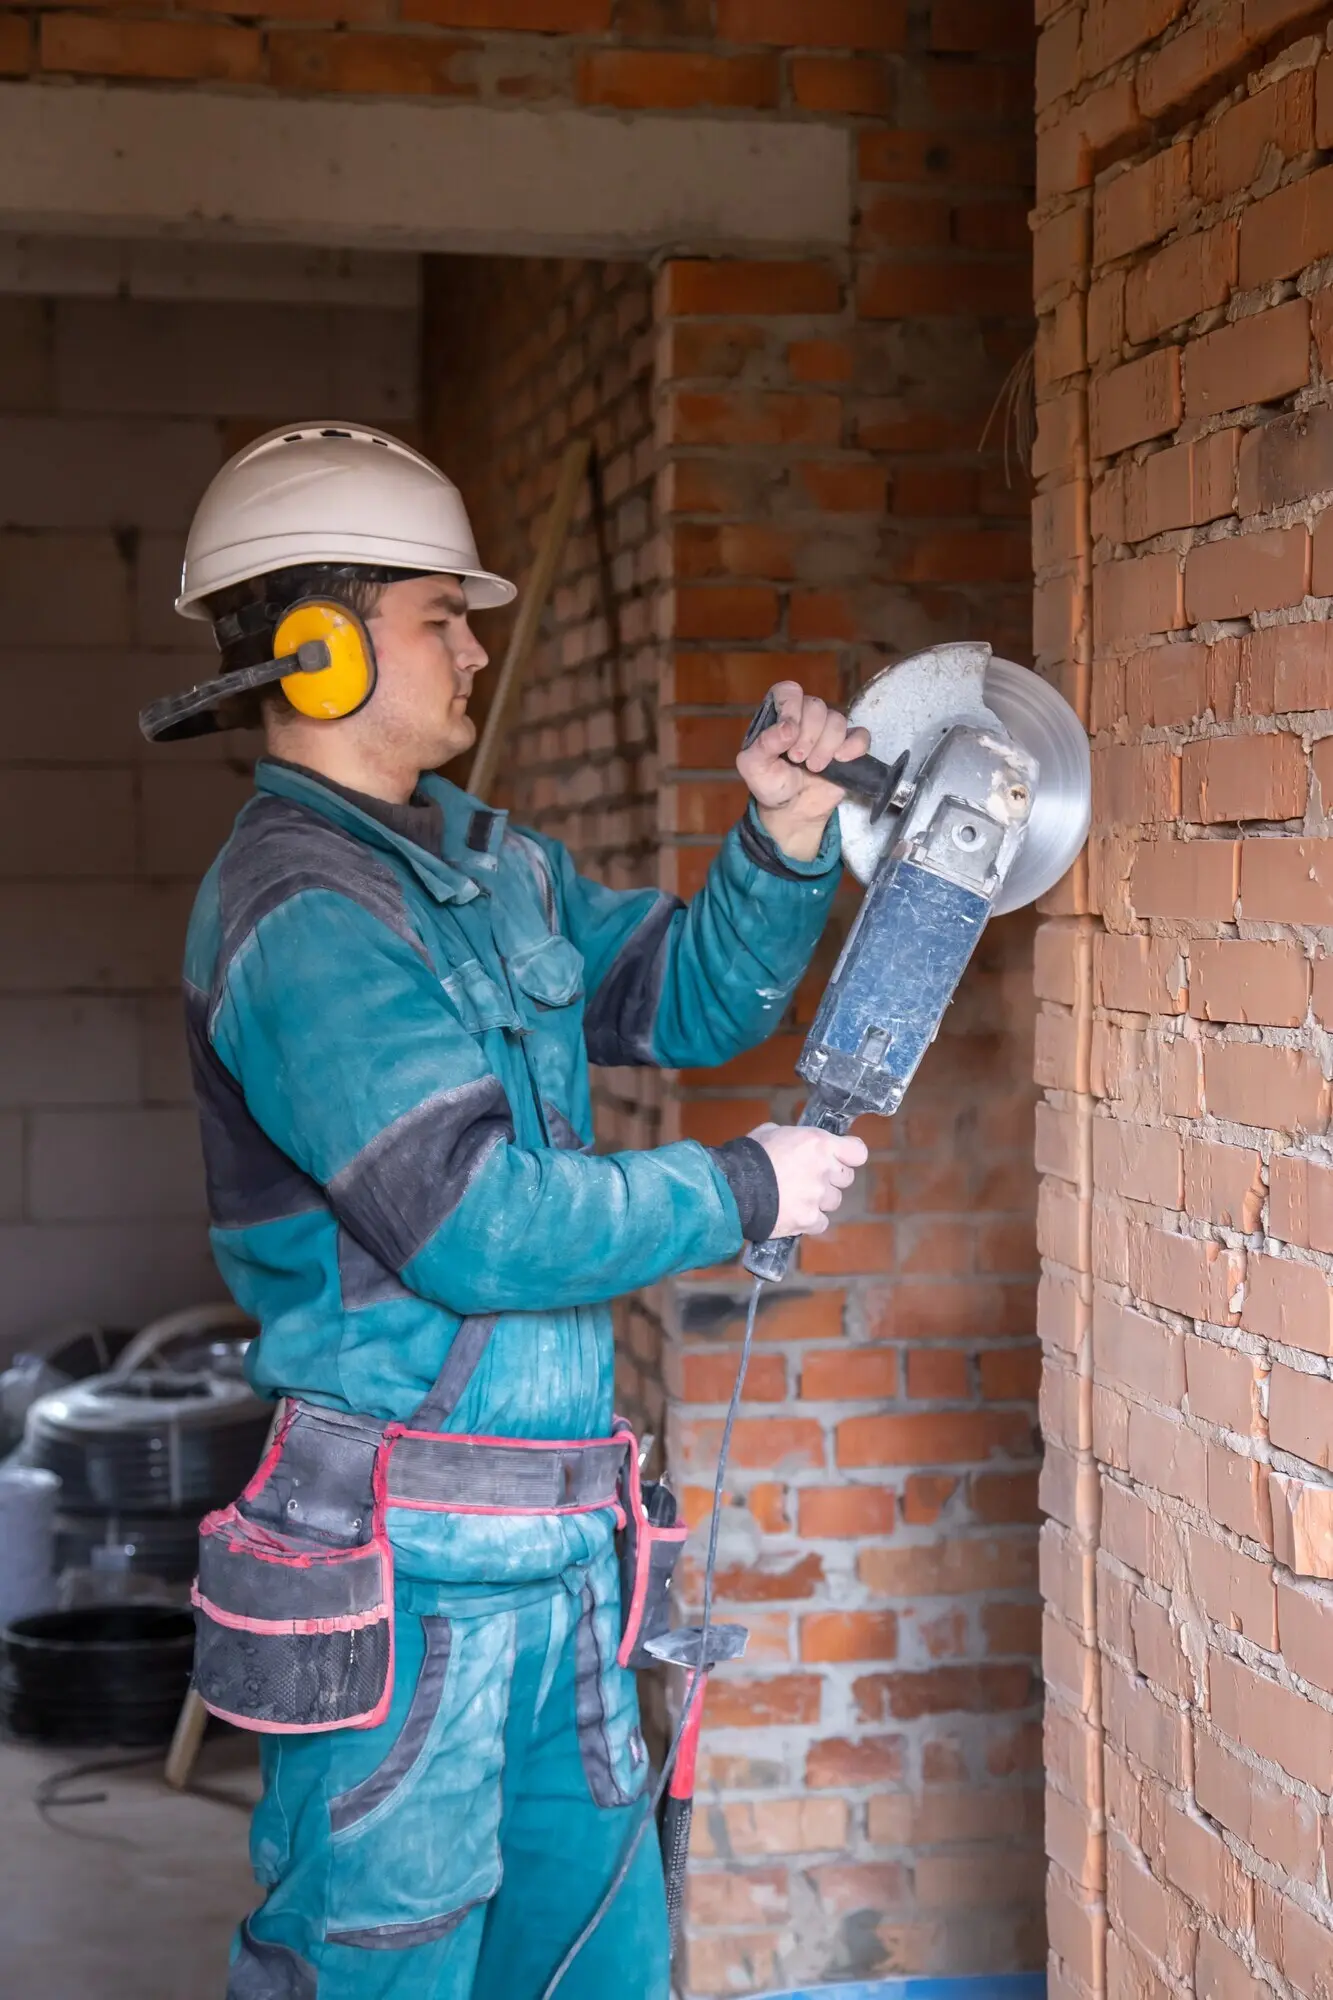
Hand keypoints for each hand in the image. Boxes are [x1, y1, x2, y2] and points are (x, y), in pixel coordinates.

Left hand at [736, 682, 870, 862]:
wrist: (793, 810)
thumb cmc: (771, 785)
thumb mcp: (754, 768)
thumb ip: (762, 745)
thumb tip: (788, 729)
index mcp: (780, 715)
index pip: (789, 691)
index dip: (791, 707)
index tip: (790, 733)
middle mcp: (805, 718)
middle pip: (816, 706)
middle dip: (809, 735)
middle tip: (797, 759)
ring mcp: (828, 731)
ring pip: (838, 720)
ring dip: (826, 746)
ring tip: (814, 767)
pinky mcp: (848, 746)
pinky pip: (861, 735)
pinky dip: (853, 746)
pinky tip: (840, 760)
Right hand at [748, 1122, 868, 1236]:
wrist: (734, 1187)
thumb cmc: (750, 1156)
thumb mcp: (772, 1132)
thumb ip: (793, 1138)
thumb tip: (796, 1144)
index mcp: (819, 1144)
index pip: (858, 1152)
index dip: (849, 1155)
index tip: (840, 1158)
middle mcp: (825, 1170)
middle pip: (845, 1179)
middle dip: (831, 1178)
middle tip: (808, 1178)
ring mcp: (818, 1197)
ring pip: (833, 1202)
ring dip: (820, 1200)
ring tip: (795, 1197)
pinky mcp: (808, 1220)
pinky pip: (820, 1223)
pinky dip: (810, 1220)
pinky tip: (793, 1214)